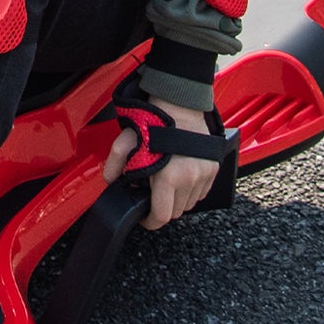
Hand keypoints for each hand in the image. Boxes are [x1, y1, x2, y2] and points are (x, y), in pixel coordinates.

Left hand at [104, 96, 223, 229]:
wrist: (180, 101)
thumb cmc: (155, 119)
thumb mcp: (127, 140)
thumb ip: (115, 163)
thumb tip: (110, 180)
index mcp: (169, 176)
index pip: (161, 216)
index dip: (150, 221)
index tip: (145, 218)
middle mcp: (190, 178)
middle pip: (176, 212)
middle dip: (162, 208)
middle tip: (152, 195)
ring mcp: (204, 174)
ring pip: (190, 204)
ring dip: (178, 200)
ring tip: (166, 185)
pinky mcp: (213, 168)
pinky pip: (202, 192)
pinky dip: (191, 191)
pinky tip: (180, 178)